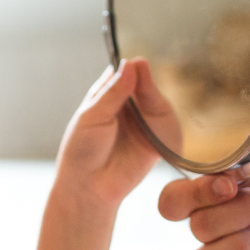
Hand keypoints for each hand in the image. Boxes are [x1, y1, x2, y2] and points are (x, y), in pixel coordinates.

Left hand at [55, 57, 173, 207]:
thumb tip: (130, 64)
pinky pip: (168, 124)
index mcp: (107, 95)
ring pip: (157, 101)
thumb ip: (113, 92)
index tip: (135, 62)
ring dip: (155, 95)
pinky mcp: (157, 140)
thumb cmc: (81, 150)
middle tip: (143, 72)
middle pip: (143, 84)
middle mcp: (128, 106)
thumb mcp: (93, 116)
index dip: (131, 66)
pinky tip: (161, 112)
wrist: (89, 187)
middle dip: (145, 79)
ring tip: (148, 93)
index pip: (123, 72)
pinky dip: (168, 116)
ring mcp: (144, 122)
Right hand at [158, 127, 249, 249]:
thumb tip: (230, 150)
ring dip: (230, 249)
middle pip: (195, 229)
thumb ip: (249, 138)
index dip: (195, 195)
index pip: (171, 201)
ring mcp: (231, 249)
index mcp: (207, 188)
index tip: (231, 184)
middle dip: (230, 216)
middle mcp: (214, 219)